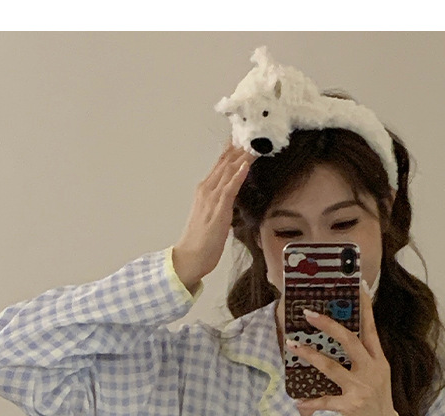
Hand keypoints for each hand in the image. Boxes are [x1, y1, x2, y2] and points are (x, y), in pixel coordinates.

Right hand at [172, 144, 255, 292]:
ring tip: (254, 141)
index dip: (232, 149)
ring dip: (241, 155)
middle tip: (252, 129)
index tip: (243, 135)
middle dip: (239, 146)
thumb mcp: (215, 216)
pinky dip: (237, 175)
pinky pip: (229, 189)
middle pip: (225, 162)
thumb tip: (233, 197)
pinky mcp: (217, 210)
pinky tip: (245, 165)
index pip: (221, 164)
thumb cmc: (203, 241)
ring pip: (228, 171)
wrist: (190, 257)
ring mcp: (211, 198)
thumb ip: (223, 203)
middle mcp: (207, 189)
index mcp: (206, 190)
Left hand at [293, 283, 398, 415]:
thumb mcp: (376, 376)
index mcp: (379, 360)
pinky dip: (310, 401)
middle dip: (329, 325)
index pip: (371, 328)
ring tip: (293, 346)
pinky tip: (298, 400)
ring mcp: (361, 389)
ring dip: (309, 355)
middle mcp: (372, 371)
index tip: (357, 285)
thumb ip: (363, 358)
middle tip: (309, 314)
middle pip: (350, 341)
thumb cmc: (375, 401)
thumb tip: (339, 338)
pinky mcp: (351, 407)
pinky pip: (325, 401)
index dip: (364, 306)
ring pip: (331, 367)